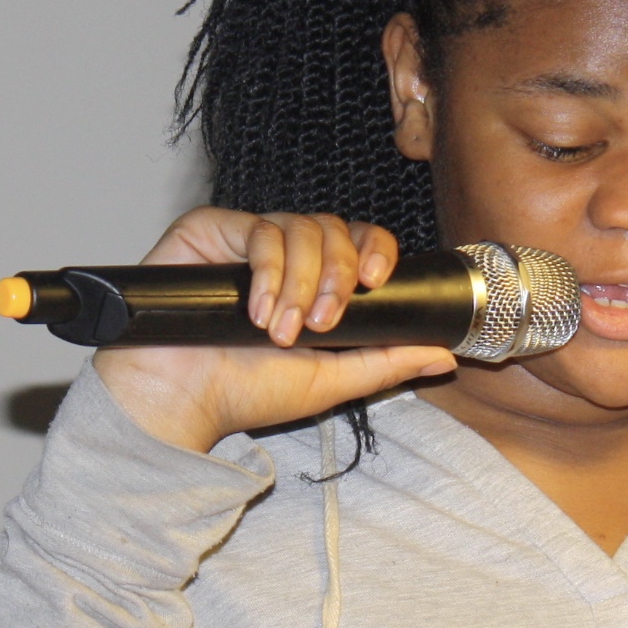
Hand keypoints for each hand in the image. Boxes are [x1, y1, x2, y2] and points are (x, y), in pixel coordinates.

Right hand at [92, 207, 455, 451]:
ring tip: (280, 331)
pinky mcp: (211, 230)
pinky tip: (258, 312)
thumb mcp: (333, 380)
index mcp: (317, 281)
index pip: (361, 242)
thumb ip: (388, 362)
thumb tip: (444, 354)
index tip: (374, 284)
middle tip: (321, 325)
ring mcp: (248, 239)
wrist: (183, 400)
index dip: (374, 252)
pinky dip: (268, 271)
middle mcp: (287, 255)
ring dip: (301, 284)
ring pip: (302, 228)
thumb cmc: (246, 391)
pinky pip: (258, 228)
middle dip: (338, 278)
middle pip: (336, 229)